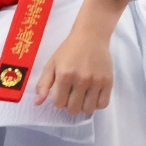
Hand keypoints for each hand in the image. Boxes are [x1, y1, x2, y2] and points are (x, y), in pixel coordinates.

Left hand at [33, 0, 133, 117]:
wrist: (91, 36)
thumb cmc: (68, 50)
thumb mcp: (51, 64)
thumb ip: (43, 84)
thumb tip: (37, 103)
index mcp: (65, 75)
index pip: (59, 103)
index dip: (58, 101)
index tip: (61, 93)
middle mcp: (81, 79)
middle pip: (73, 108)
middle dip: (69, 105)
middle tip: (71, 95)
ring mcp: (96, 81)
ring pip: (88, 109)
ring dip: (83, 106)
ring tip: (82, 97)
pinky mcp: (108, 81)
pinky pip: (102, 104)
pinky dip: (96, 104)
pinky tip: (92, 96)